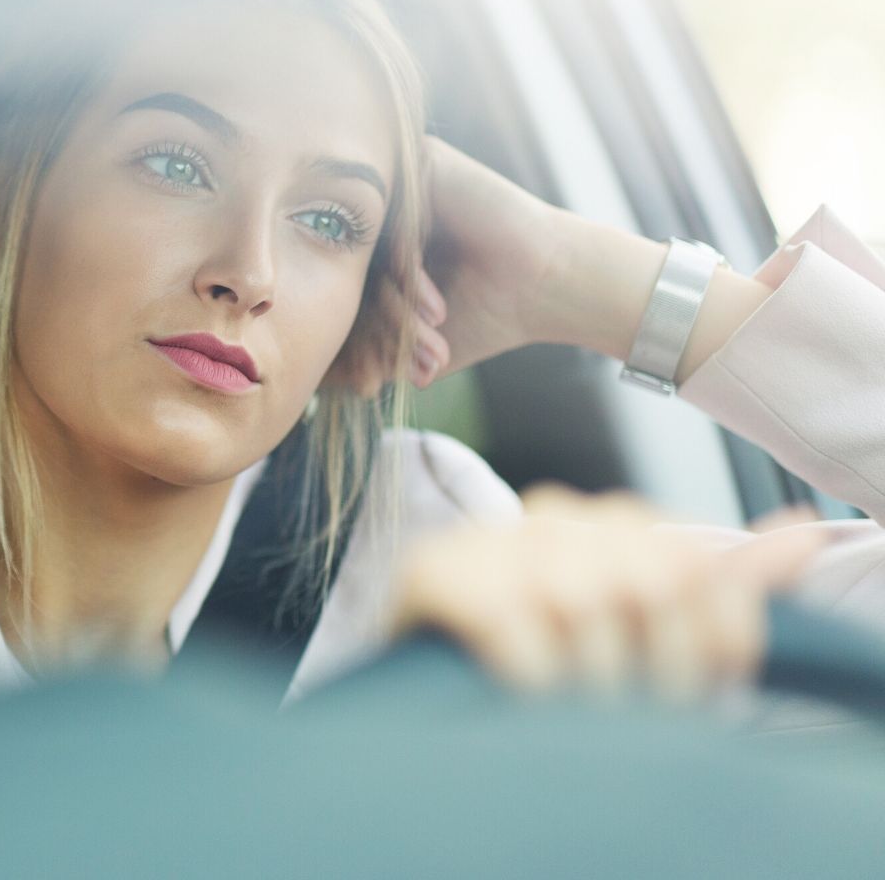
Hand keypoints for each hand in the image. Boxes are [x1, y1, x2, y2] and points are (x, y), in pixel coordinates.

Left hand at [335, 136, 564, 393]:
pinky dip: (412, 273)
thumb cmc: (488, 315)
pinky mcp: (425, 163)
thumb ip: (369, 355)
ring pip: (375, 254)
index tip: (373, 384)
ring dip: (401, 307)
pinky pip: (397, 225)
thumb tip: (323, 384)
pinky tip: (435, 308)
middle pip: (356, 272)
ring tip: (434, 336)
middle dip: (384, 328)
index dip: (360, 341)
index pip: (346, 291)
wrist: (549, 287)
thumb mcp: (416, 344)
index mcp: (376, 245)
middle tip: (409, 364)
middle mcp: (385, 210)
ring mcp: (401, 184)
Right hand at [385, 484, 828, 701]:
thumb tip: (804, 529)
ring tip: (575, 713)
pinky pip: (509, 619)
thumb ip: (727, 584)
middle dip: (656, 669)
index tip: (698, 694)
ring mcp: (492, 538)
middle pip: (652, 578)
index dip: (715, 641)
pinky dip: (527, 675)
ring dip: (586, 680)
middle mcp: (555, 514)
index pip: (701, 561)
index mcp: (615, 522)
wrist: (431, 691)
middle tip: (634, 719)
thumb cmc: (553, 672)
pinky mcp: (434, 568)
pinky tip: (524, 698)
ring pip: (584, 599)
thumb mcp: (650, 633)